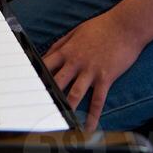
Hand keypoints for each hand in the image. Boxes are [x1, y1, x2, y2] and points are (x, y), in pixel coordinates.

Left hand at [42, 0, 152, 131]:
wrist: (125, 25)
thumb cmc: (102, 26)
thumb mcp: (77, 31)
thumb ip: (61, 43)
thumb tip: (47, 53)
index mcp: (67, 50)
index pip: (45, 65)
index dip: (35, 76)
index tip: (27, 88)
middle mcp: (75, 62)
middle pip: (56, 82)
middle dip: (47, 96)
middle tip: (37, 110)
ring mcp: (90, 71)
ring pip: (74, 93)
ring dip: (66, 109)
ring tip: (59, 122)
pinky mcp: (105, 77)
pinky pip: (97, 100)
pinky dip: (93, 115)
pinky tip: (89, 126)